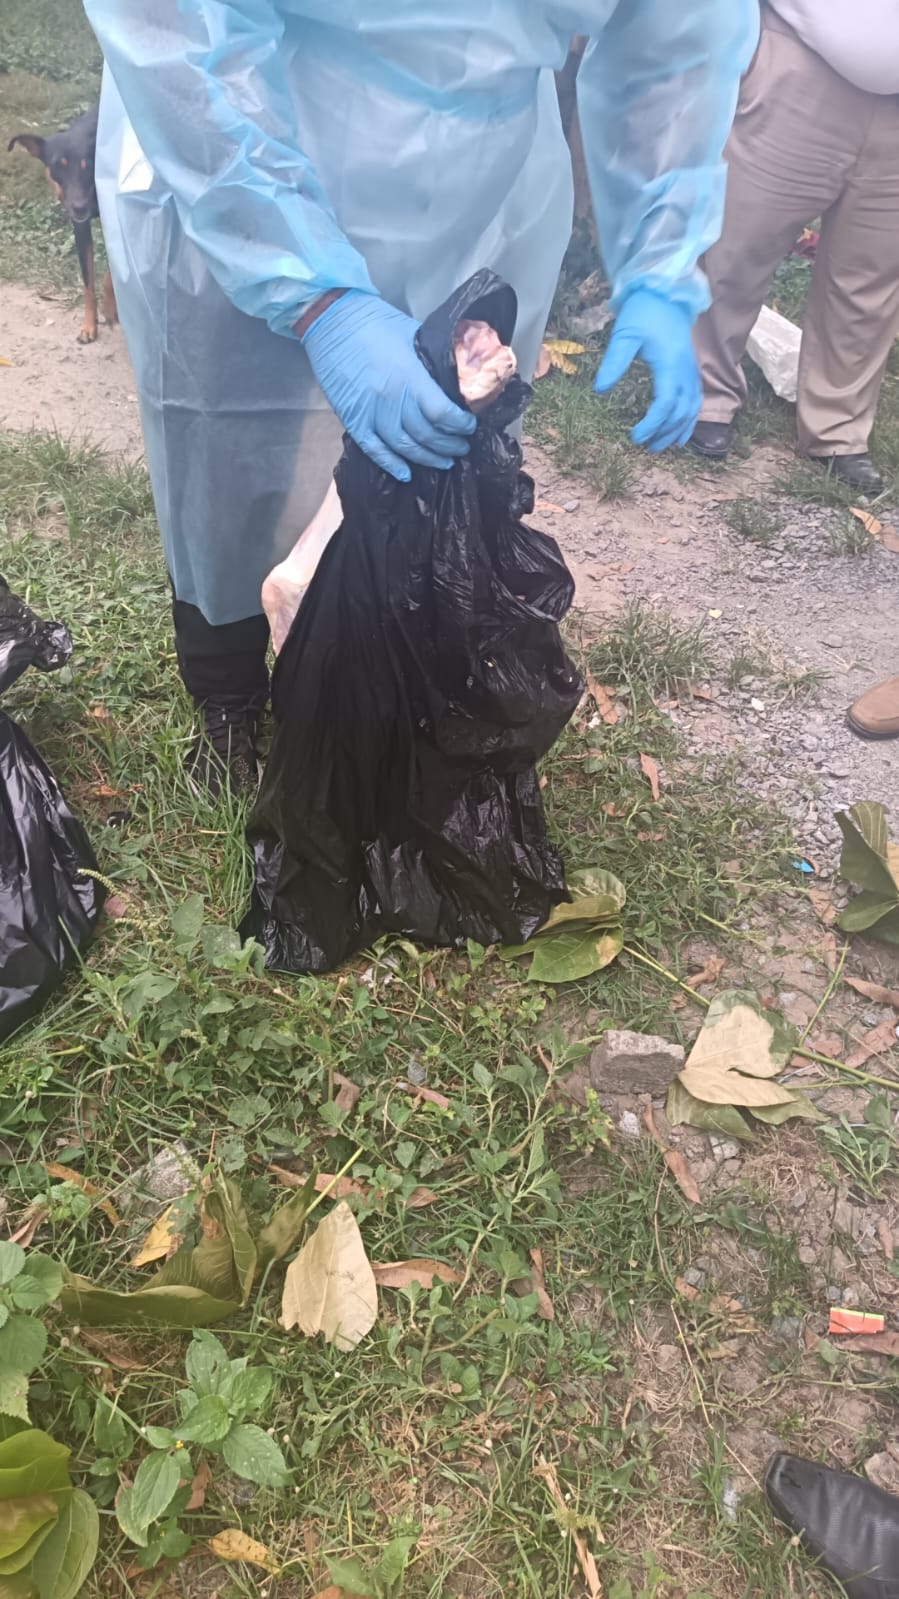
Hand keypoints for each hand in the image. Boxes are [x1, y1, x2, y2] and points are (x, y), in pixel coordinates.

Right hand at [301, 291, 475, 481]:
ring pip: (404, 446)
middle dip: (449, 444)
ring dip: (427, 458)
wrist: (332, 320)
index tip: (470, 426)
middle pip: (426, 434)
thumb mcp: (414, 334)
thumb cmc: (375, 322)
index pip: (442, 412)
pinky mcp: (353, 419)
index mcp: (410, 376)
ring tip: (444, 461)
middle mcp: (392, 399)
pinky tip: (406, 473)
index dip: (460, 424)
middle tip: (462, 447)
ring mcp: (370, 412)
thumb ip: (434, 359)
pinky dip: (391, 464)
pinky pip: (374, 449)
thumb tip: (460, 374)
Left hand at [594, 290, 700, 451]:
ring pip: (692, 409)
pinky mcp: (692, 371)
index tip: (635, 436)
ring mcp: (692, 371)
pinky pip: (696, 401)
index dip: (652, 424)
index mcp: (670, 364)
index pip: (665, 403)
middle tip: (646, 447)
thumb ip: (614, 362)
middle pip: (681, 411)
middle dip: (664, 433)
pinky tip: (680, 434)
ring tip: (661, 446)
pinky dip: (689, 420)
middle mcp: (686, 371)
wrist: (666, 294)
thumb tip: (600, 390)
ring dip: (678, 430)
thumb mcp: (625, 335)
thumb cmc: (644, 312)